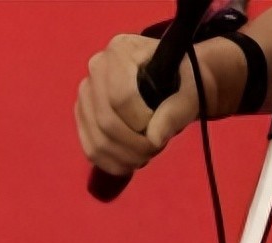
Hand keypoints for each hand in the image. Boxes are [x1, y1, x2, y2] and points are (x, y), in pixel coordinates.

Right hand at [75, 33, 205, 175]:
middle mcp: (95, 68)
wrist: (169, 85)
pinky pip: (91, 151)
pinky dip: (114, 164)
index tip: (161, 128)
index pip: (121, 97)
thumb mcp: (189, 91)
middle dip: (135, 145)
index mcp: (120, 50)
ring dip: (126, 158)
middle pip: (106, 121)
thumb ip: (176, 111)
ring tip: (147, 154)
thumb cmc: (180, 82)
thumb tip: (153, 137)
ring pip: (98, 141)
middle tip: (156, 148)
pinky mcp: (82, 118)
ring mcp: (85, 95)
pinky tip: (132, 162)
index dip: (141, 121)